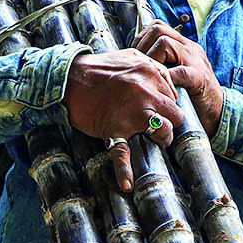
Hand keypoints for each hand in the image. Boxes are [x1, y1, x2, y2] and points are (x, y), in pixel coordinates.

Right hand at [63, 49, 182, 192]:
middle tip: (160, 124)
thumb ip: (150, 66)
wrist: (66, 78)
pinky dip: (123, 170)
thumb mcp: (130, 56)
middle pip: (175, 113)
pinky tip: (126, 185)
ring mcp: (133, 112)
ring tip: (156, 140)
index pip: (173, 94)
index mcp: (150, 73)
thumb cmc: (97, 68)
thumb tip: (164, 76)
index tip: (160, 108)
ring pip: (163, 130)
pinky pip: (122, 153)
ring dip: (162, 137)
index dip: (167, 103)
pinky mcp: (116, 129)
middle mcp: (146, 92)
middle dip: (170, 120)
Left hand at [135, 18, 223, 136]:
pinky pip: (177, 71)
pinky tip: (160, 88)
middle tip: (138, 65)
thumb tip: (135, 61)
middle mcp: (189, 48)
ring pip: (165, 43)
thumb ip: (162, 64)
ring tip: (149, 75)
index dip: (142, 38)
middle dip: (143, 45)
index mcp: (183, 46)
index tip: (135, 56)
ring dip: (151, 59)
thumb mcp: (175, 74)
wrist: (217, 111)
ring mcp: (195, 61)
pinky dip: (164, 78)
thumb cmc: (191, 95)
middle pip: (159, 29)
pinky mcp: (198, 78)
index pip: (158, 27)